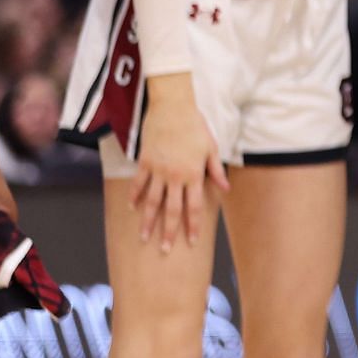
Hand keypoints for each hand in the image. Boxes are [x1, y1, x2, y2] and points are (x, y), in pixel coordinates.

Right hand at [132, 77, 227, 254]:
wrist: (172, 107)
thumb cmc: (195, 126)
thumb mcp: (211, 147)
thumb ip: (216, 170)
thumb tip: (224, 188)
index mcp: (194, 174)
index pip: (194, 206)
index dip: (193, 225)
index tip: (192, 241)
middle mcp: (175, 176)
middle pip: (172, 210)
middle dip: (169, 232)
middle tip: (165, 251)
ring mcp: (158, 170)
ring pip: (152, 202)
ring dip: (148, 222)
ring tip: (145, 238)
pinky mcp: (145, 162)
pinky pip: (138, 184)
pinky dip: (135, 196)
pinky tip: (132, 208)